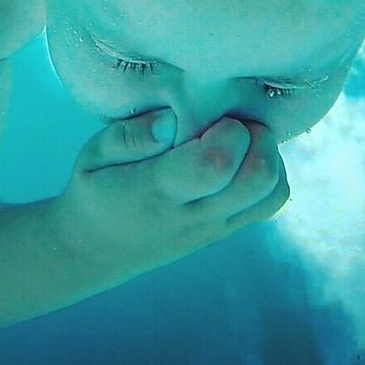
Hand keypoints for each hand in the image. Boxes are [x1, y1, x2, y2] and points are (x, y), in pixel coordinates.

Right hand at [53, 110, 289, 277]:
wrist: (96, 248)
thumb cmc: (96, 189)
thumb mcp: (92, 154)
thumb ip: (128, 135)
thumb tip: (169, 119)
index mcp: (157, 191)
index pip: (216, 164)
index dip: (228, 130)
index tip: (211, 115)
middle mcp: (193, 214)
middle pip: (258, 178)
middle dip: (258, 136)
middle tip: (232, 120)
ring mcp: (215, 227)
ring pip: (272, 192)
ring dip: (268, 155)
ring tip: (238, 139)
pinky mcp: (227, 230)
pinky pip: (269, 203)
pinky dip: (269, 174)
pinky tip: (240, 158)